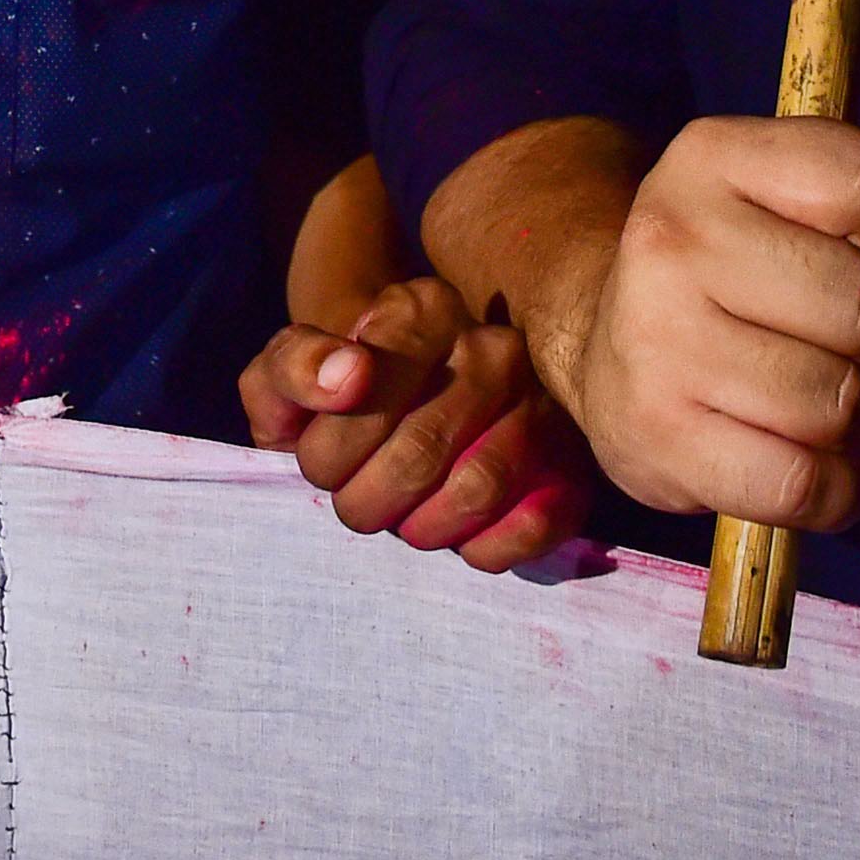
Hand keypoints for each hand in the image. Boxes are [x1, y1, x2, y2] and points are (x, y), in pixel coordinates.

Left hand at [240, 276, 593, 570]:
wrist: (406, 396)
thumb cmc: (340, 389)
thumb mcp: (288, 371)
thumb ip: (293, 365)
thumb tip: (348, 375)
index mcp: (423, 310)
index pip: (364, 399)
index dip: (327, 451)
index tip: (319, 460)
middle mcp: (494, 347)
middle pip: (419, 454)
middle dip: (366, 501)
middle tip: (355, 501)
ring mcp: (541, 405)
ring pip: (477, 491)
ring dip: (420, 528)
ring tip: (401, 518)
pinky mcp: (572, 465)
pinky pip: (536, 524)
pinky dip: (485, 549)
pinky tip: (456, 537)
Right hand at [549, 117, 859, 534]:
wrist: (607, 352)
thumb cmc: (739, 267)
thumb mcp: (803, 202)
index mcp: (710, 156)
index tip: (856, 252)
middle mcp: (671, 238)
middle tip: (844, 345)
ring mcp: (657, 341)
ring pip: (843, 405)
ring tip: (825, 404)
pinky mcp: (659, 437)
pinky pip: (808, 485)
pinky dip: (840, 491)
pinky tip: (817, 465)